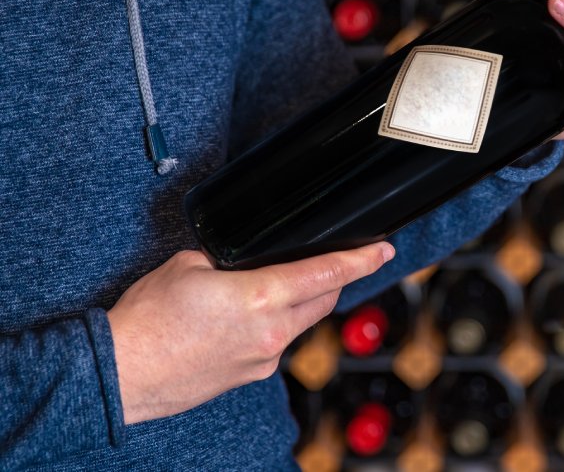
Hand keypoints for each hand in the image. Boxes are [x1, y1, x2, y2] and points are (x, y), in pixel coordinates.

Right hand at [107, 243, 393, 423]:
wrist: (120, 373)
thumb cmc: (146, 321)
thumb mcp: (188, 266)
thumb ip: (229, 260)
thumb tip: (242, 260)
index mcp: (260, 298)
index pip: (327, 273)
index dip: (362, 259)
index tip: (383, 249)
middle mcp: (271, 333)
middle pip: (324, 298)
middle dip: (334, 277)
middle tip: (337, 260)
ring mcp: (264, 359)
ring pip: (302, 322)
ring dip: (302, 302)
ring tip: (278, 286)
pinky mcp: (252, 375)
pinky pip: (278, 342)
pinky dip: (276, 325)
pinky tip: (248, 317)